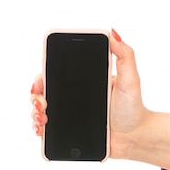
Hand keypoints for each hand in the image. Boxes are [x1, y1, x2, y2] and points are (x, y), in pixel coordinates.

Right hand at [29, 29, 148, 158]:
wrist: (135, 136)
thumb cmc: (134, 108)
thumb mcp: (130, 79)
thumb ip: (125, 56)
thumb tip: (113, 33)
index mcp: (83, 80)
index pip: (56, 73)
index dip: (42, 75)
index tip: (39, 83)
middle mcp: (73, 95)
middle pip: (44, 91)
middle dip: (35, 95)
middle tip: (40, 102)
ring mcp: (70, 113)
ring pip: (41, 110)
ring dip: (34, 112)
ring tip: (41, 118)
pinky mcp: (70, 130)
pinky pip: (49, 129)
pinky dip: (39, 128)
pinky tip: (40, 129)